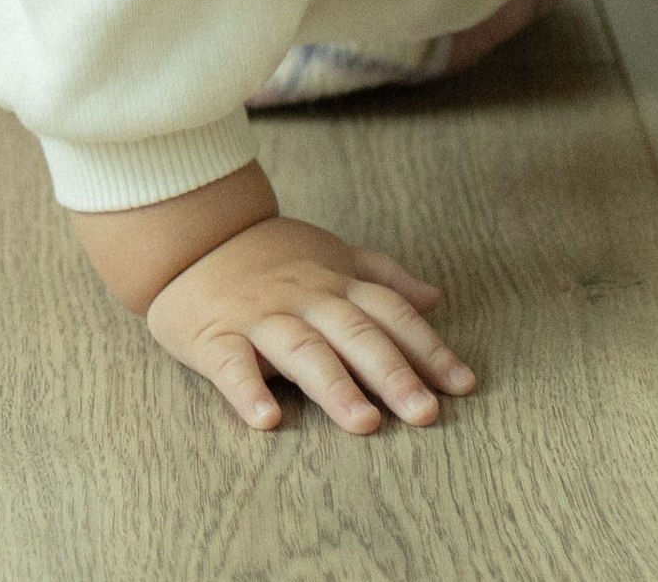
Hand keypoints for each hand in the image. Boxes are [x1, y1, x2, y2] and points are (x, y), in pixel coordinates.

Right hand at [146, 213, 476, 435]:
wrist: (195, 233)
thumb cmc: (271, 255)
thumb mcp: (332, 255)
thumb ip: (383, 277)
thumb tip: (435, 297)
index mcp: (336, 283)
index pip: (391, 315)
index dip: (428, 348)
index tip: (462, 385)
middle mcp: (306, 298)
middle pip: (356, 335)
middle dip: (393, 375)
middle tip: (426, 414)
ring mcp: (261, 317)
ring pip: (303, 351)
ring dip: (336, 387)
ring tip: (365, 424)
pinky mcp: (215, 336)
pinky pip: (232, 365)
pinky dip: (249, 391)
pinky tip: (267, 420)